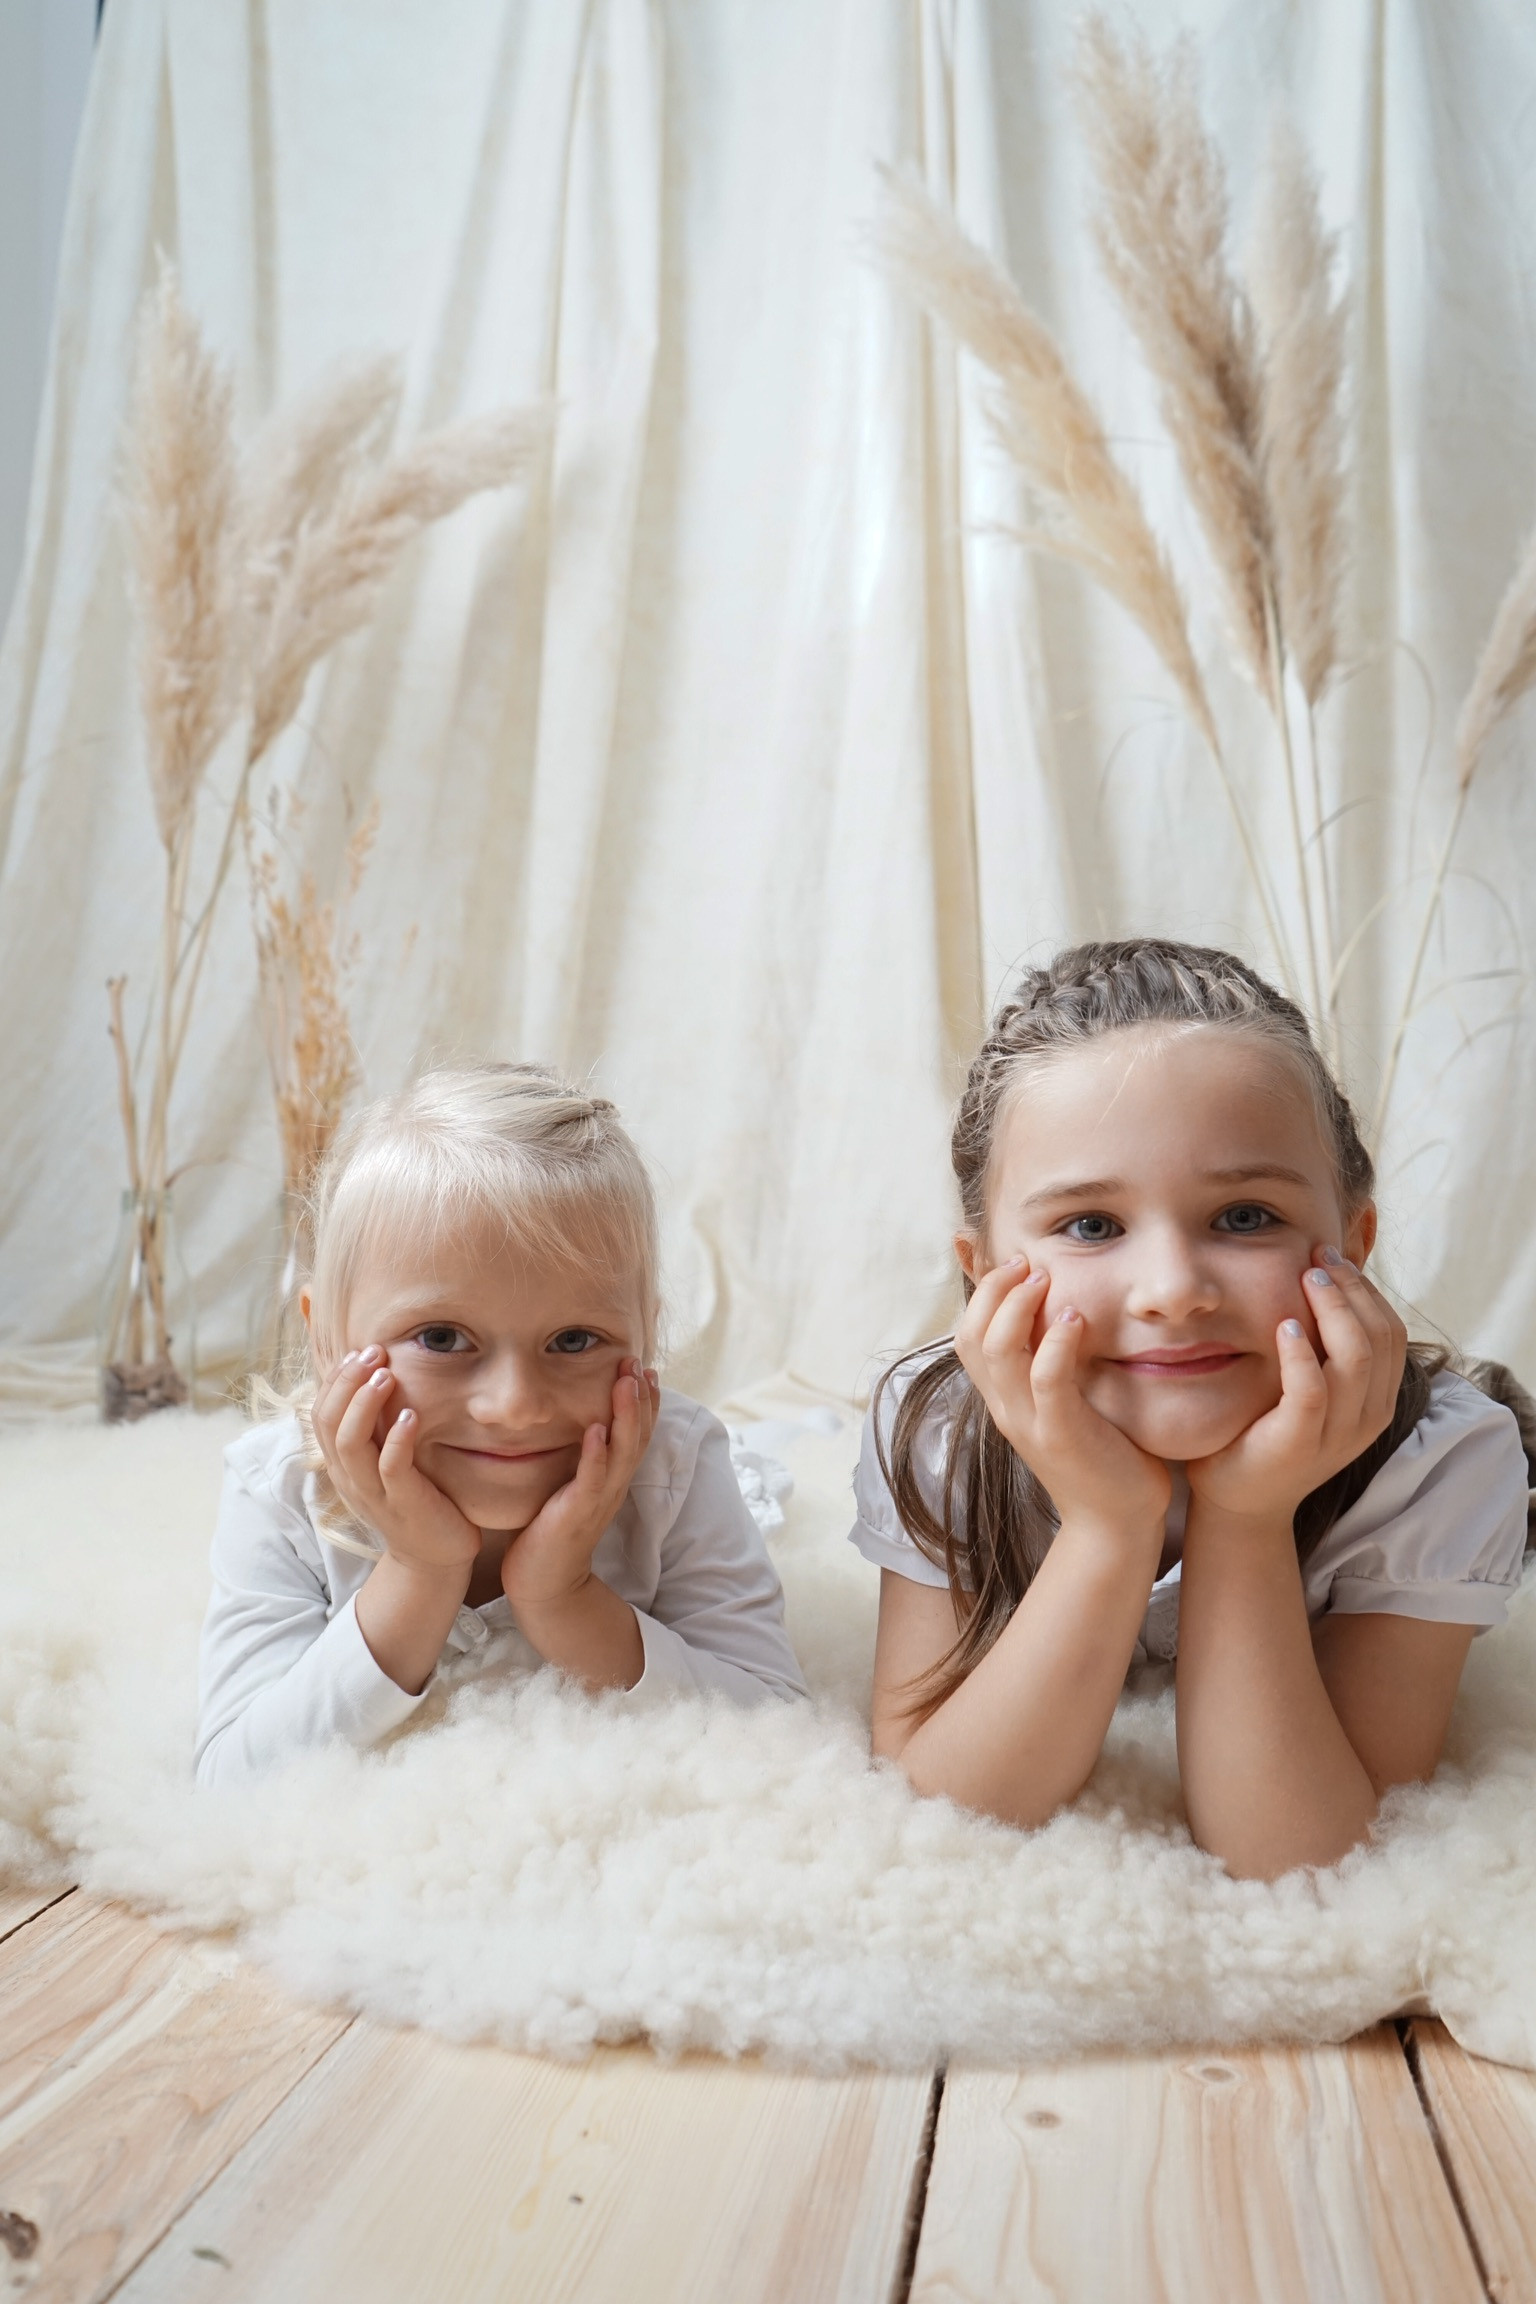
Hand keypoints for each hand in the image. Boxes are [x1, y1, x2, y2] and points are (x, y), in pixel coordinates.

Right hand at [312, 1347, 480, 1582]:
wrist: (435, 1556)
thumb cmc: (415, 1497)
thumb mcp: (386, 1460)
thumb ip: (377, 1427)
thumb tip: (376, 1375)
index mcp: (343, 1464)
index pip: (320, 1414)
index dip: (335, 1380)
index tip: (359, 1351)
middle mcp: (350, 1477)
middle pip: (329, 1423)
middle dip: (346, 1382)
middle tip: (372, 1353)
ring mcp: (374, 1492)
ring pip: (351, 1444)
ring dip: (365, 1405)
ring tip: (385, 1376)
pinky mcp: (404, 1504)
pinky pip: (391, 1468)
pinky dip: (398, 1439)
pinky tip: (411, 1415)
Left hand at [501, 1361, 659, 1610]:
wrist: (544, 1583)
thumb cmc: (551, 1532)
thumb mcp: (572, 1487)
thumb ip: (581, 1459)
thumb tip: (579, 1422)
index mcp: (613, 1478)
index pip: (638, 1433)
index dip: (645, 1402)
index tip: (644, 1368)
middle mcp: (613, 1485)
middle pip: (638, 1436)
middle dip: (640, 1398)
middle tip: (637, 1363)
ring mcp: (598, 1500)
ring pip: (623, 1452)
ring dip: (626, 1416)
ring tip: (626, 1383)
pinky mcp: (576, 1514)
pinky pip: (591, 1481)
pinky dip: (596, 1455)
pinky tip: (595, 1430)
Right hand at [955, 1260, 1171, 1537]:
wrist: (1117, 1520)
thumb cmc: (1100, 1452)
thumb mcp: (1066, 1398)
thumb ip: (1054, 1359)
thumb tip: (1057, 1311)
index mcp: (1003, 1399)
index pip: (967, 1336)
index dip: (981, 1293)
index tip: (1013, 1262)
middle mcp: (1006, 1408)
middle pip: (972, 1337)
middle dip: (993, 1290)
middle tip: (1026, 1262)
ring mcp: (1029, 1422)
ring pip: (998, 1353)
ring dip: (1018, 1307)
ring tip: (1045, 1279)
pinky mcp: (1061, 1433)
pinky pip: (1045, 1380)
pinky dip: (1055, 1343)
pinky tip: (1075, 1318)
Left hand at [1185, 1249, 1406, 1523]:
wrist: (1239, 1501)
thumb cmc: (1266, 1431)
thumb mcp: (1308, 1386)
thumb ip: (1321, 1347)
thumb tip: (1317, 1278)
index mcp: (1375, 1401)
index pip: (1390, 1331)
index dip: (1366, 1289)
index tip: (1332, 1257)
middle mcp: (1366, 1417)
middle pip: (1380, 1336)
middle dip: (1351, 1288)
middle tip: (1317, 1256)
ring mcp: (1336, 1433)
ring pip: (1355, 1358)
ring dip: (1332, 1309)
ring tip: (1304, 1278)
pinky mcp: (1299, 1442)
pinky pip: (1312, 1390)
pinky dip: (1300, 1353)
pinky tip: (1281, 1325)